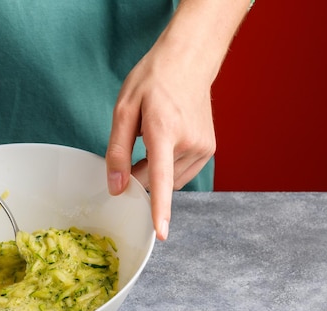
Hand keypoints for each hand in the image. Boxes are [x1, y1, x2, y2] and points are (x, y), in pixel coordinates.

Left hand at [106, 44, 214, 240]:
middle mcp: (188, 142)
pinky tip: (166, 144)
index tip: (161, 233)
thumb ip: (117, 151)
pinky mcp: (209, 150)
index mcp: (164, 130)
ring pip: (169, 181)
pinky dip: (168, 168)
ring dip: (155, 172)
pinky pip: (181, 174)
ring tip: (153, 139)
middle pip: (156, 181)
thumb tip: (117, 188)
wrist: (188, 62)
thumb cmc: (152, 81)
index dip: (159, 208)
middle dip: (139, 176)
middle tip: (134, 146)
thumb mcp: (123, 110)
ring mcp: (203, 147)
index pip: (161, 177)